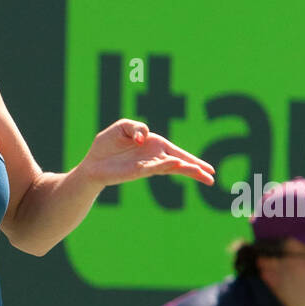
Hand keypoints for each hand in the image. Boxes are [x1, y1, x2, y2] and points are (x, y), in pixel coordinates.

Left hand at [75, 119, 214, 190]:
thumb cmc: (108, 145)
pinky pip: (154, 167)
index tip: (209, 170)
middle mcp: (154, 157)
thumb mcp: (122, 127)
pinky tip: (176, 164)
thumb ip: (136, 127)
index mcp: (156, 145)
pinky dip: (165, 164)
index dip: (194, 161)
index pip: (179, 153)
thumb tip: (144, 137)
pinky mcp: (136, 171)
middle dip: (196, 170)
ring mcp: (147, 166)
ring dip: (185, 168)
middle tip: (211, 178)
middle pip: (180, 163)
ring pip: (171, 167)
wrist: (92, 162)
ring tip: (201, 173)